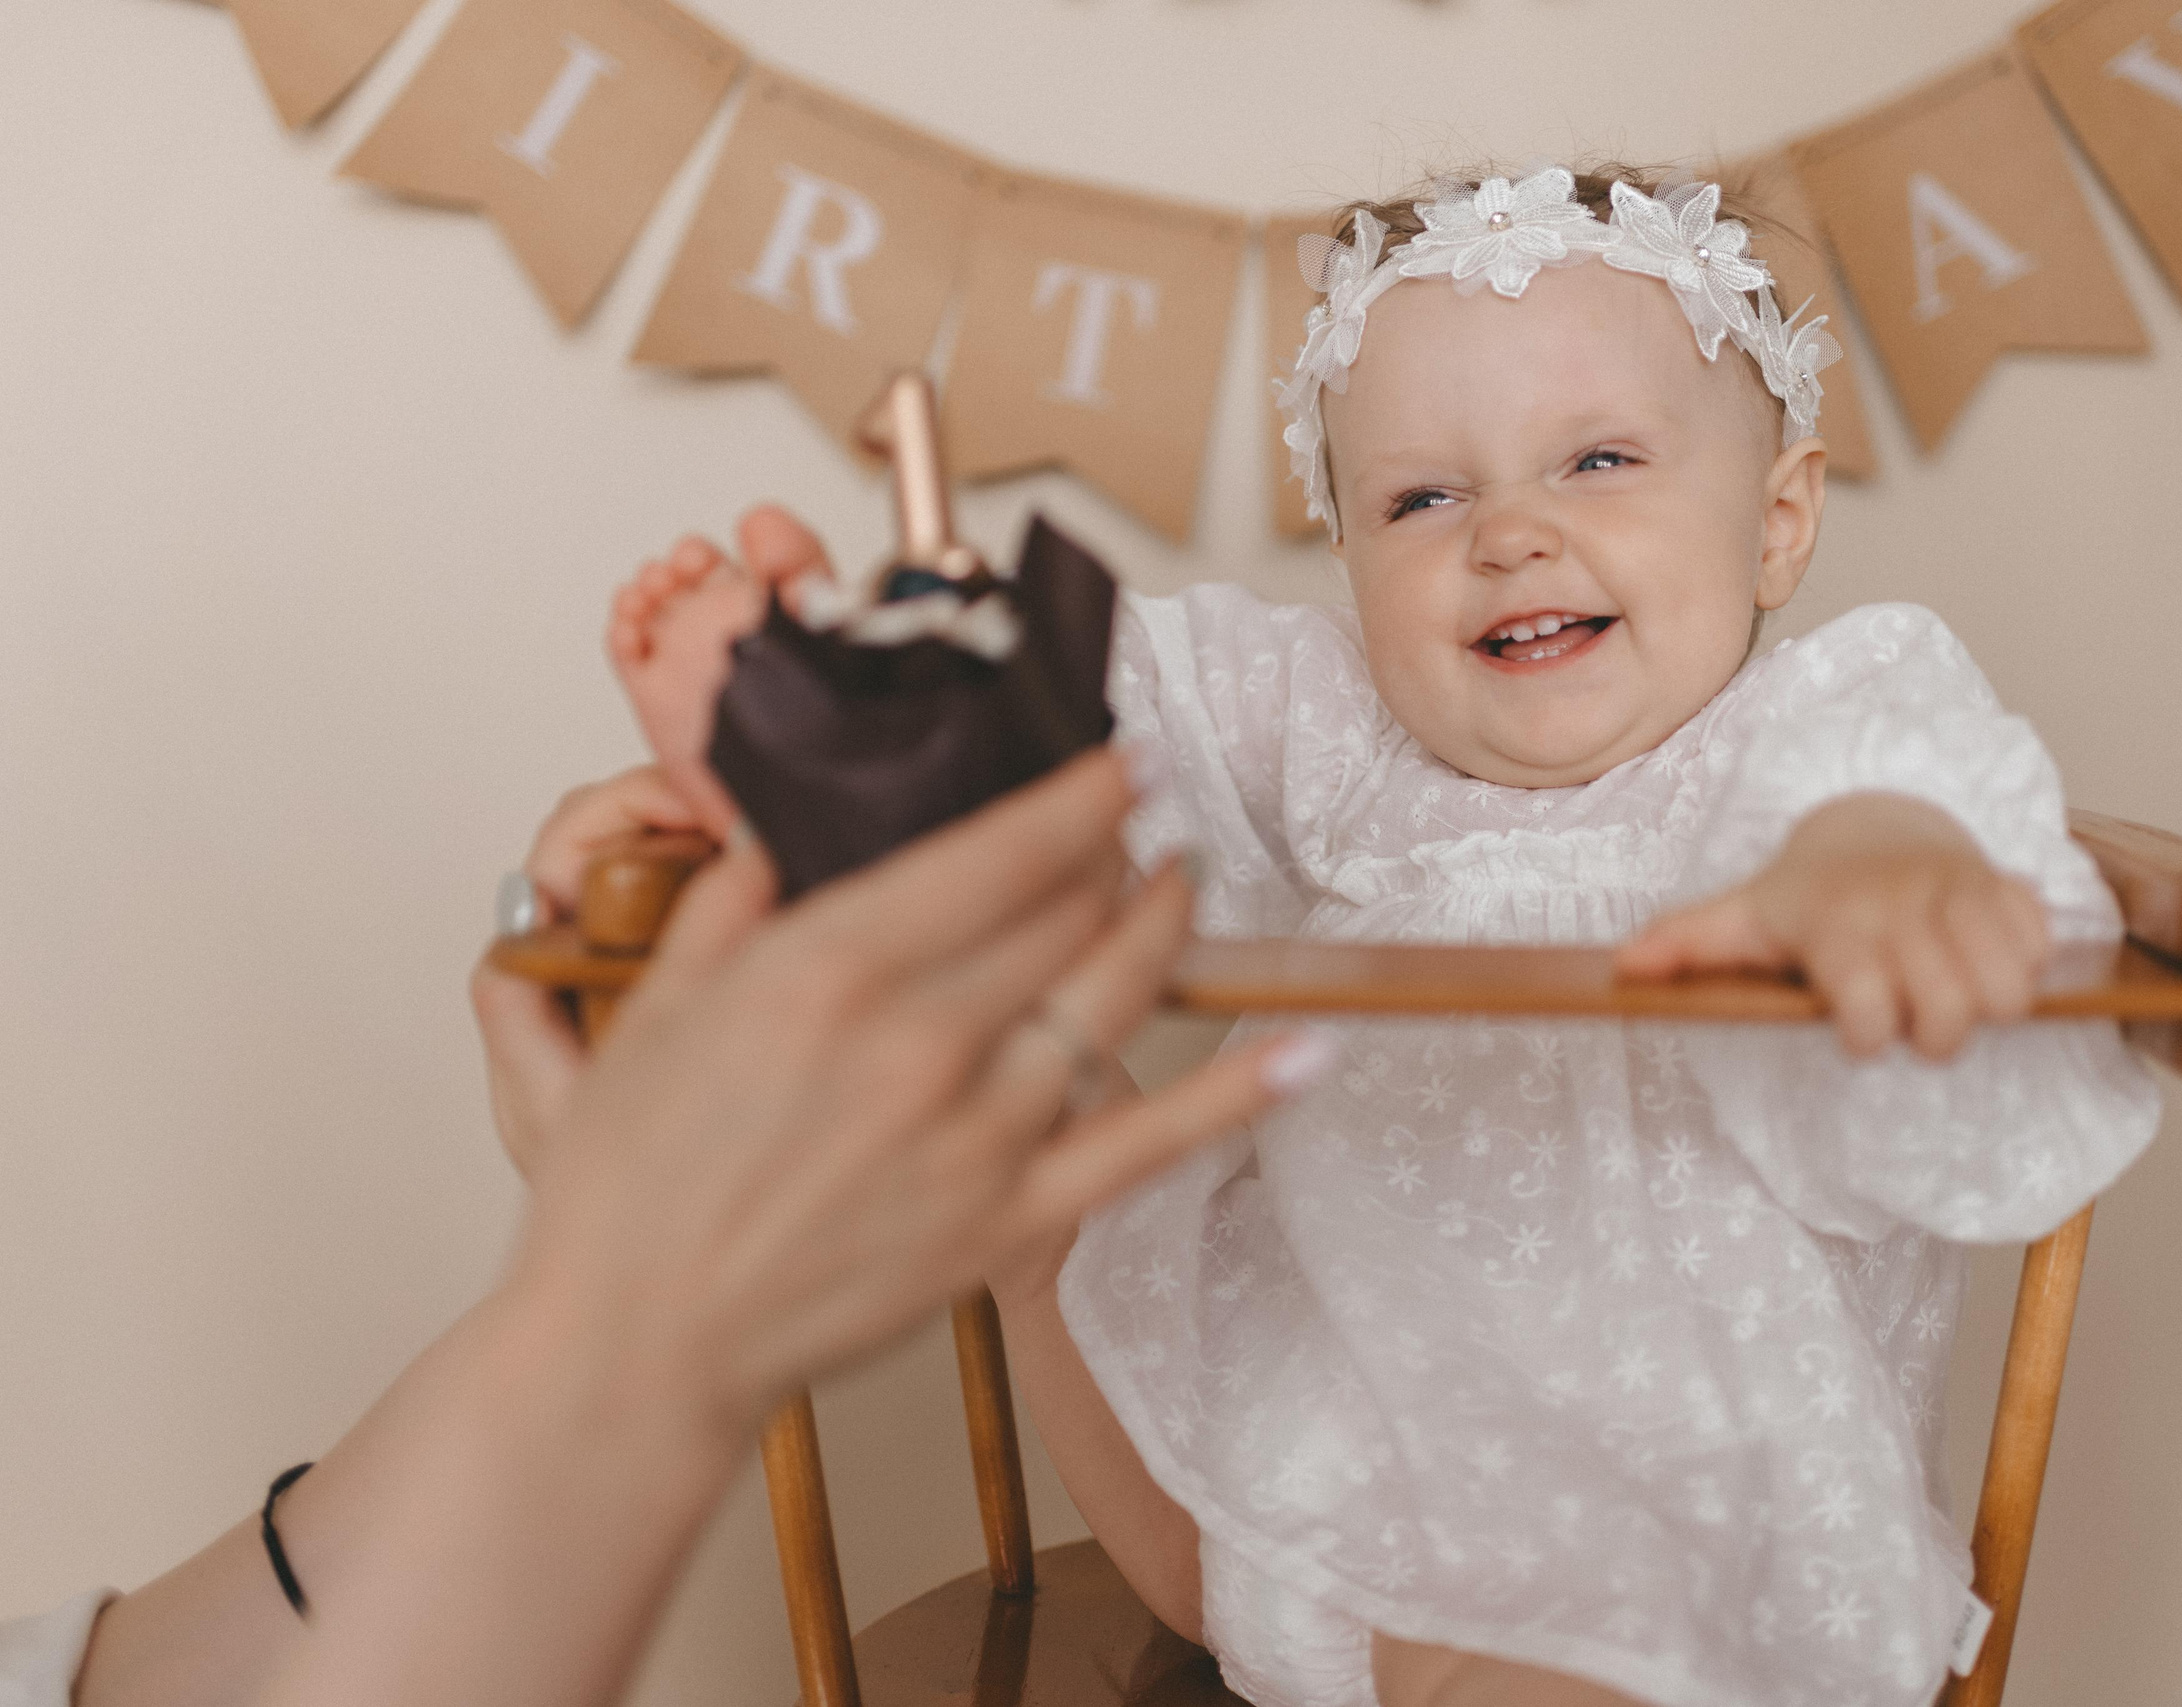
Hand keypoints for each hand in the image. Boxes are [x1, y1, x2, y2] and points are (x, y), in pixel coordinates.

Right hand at [506, 750, 1323, 1443]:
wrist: (634, 1344)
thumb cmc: (627, 1185)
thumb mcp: (660, 1005)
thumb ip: (736, 893)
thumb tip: (786, 814)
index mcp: (830, 969)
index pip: (1001, 850)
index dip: (1083, 794)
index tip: (1123, 758)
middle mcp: (922, 1041)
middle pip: (1068, 910)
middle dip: (1116, 846)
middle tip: (1133, 814)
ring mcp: (978, 1136)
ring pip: (1115, 999)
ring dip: (1163, 926)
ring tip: (1181, 880)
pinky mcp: (1008, 1223)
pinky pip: (1146, 1144)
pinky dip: (1235, 1094)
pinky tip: (1304, 1050)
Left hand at [1616, 792, 2049, 1061]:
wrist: (1872, 823)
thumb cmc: (1805, 895)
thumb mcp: (1742, 916)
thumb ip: (1686, 944)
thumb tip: (1621, 968)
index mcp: (1837, 921)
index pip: (1868, 1010)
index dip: (1865, 1036)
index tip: (1856, 1033)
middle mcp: (1902, 904)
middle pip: (1951, 1014)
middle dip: (1933, 1038)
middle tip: (1914, 1025)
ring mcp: (1961, 892)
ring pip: (2008, 990)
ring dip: (1986, 1011)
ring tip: (1953, 999)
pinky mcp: (2008, 886)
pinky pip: (2040, 949)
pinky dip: (2024, 968)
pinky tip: (1983, 962)